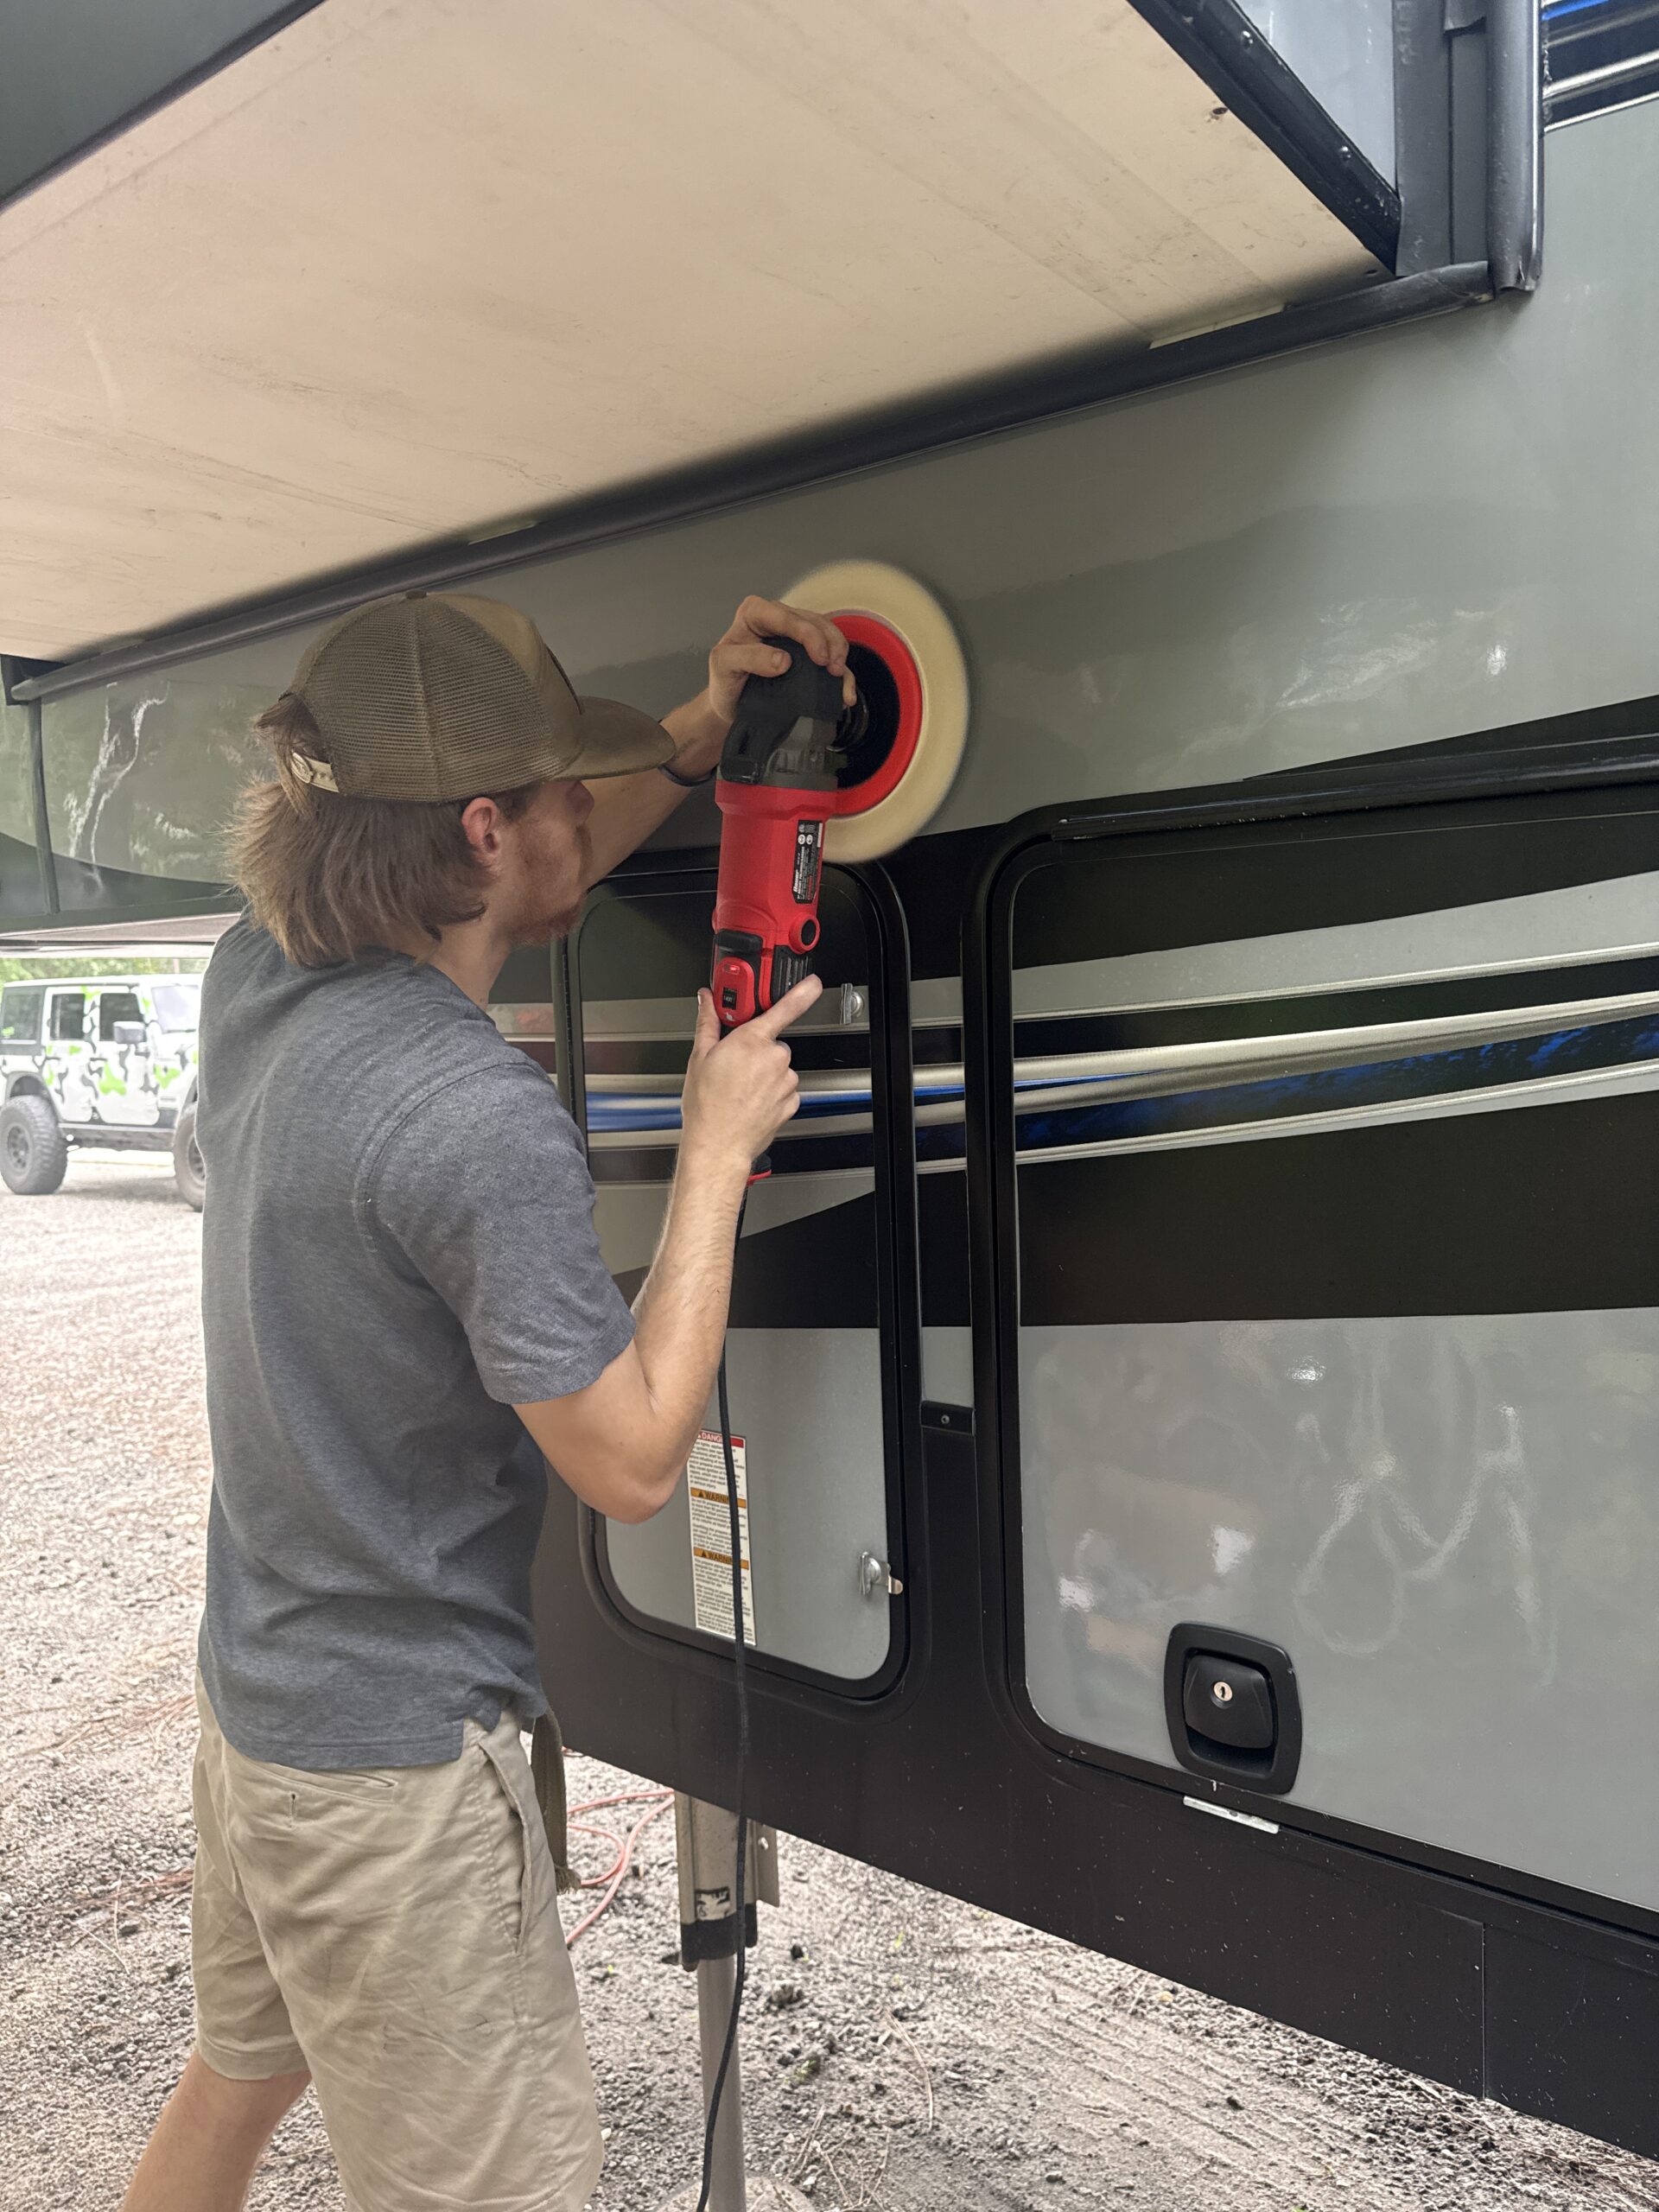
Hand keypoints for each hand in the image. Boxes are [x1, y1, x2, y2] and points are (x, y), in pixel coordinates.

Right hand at [679, 973, 823, 1171]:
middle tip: (735, 1066)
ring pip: (779, 1068)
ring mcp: (785, 1081)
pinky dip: (771, 1093)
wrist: (718, 1144)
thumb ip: (708, 1022)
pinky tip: (751, 1100)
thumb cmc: (707, 1106)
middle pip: (773, 1043)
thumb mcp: (699, 1057)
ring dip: (764, 1074)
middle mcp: (774, 1059)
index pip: (785, 1008)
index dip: (802, 992)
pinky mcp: (791, 1101)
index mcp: (751, 1041)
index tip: (813, 983)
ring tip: (740, 1089)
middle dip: (757, 1050)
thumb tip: (707, 1001)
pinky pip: (784, 1089)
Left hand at [707, 596, 855, 726]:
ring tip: (839, 677)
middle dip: (829, 643)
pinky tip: (845, 691)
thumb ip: (747, 658)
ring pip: (826, 633)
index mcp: (754, 614)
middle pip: (812, 621)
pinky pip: (829, 656)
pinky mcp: (806, 656)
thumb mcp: (723, 667)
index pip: (785, 616)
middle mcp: (777, 620)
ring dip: (839, 654)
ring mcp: (794, 637)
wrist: (731, 706)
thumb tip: (782, 660)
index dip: (806, 634)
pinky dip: (842, 674)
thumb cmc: (725, 681)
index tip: (818, 657)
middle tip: (833, 668)